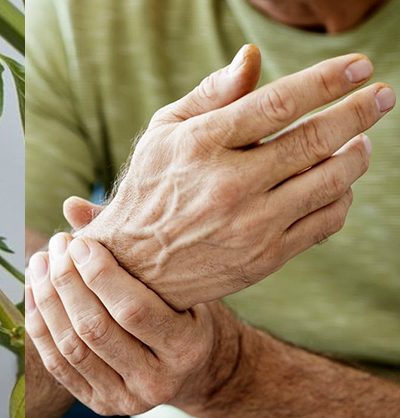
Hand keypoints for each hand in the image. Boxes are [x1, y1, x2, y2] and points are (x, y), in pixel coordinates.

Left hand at [26, 232, 240, 415]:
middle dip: (67, 282)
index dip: (99, 274)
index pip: (132, 310)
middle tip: (56, 246)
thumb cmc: (185, 312)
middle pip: (95, 329)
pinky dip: (39, 326)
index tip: (78, 242)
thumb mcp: (176, 281)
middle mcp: (157, 382)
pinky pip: (58, 366)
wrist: (195, 370)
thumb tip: (72, 206)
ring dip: (48, 301)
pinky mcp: (99, 404)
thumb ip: (129, 244)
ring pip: (72, 348)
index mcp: (186, 348)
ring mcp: (125, 400)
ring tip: (39, 263)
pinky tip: (33, 292)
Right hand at [80, 44, 393, 309]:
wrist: (134, 269)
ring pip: (329, 183)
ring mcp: (250, 225)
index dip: (326, 81)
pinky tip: (336, 185)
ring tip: (359, 142)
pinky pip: (324, 222)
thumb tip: (252, 57)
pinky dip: (341, 198)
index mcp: (200, 146)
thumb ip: (210, 95)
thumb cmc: (149, 189)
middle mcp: (228, 185)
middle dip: (359, 113)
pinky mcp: (264, 258)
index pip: (277, 104)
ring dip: (355, 156)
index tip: (360, 67)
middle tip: (382, 95)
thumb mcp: (163, 134)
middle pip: (314, 141)